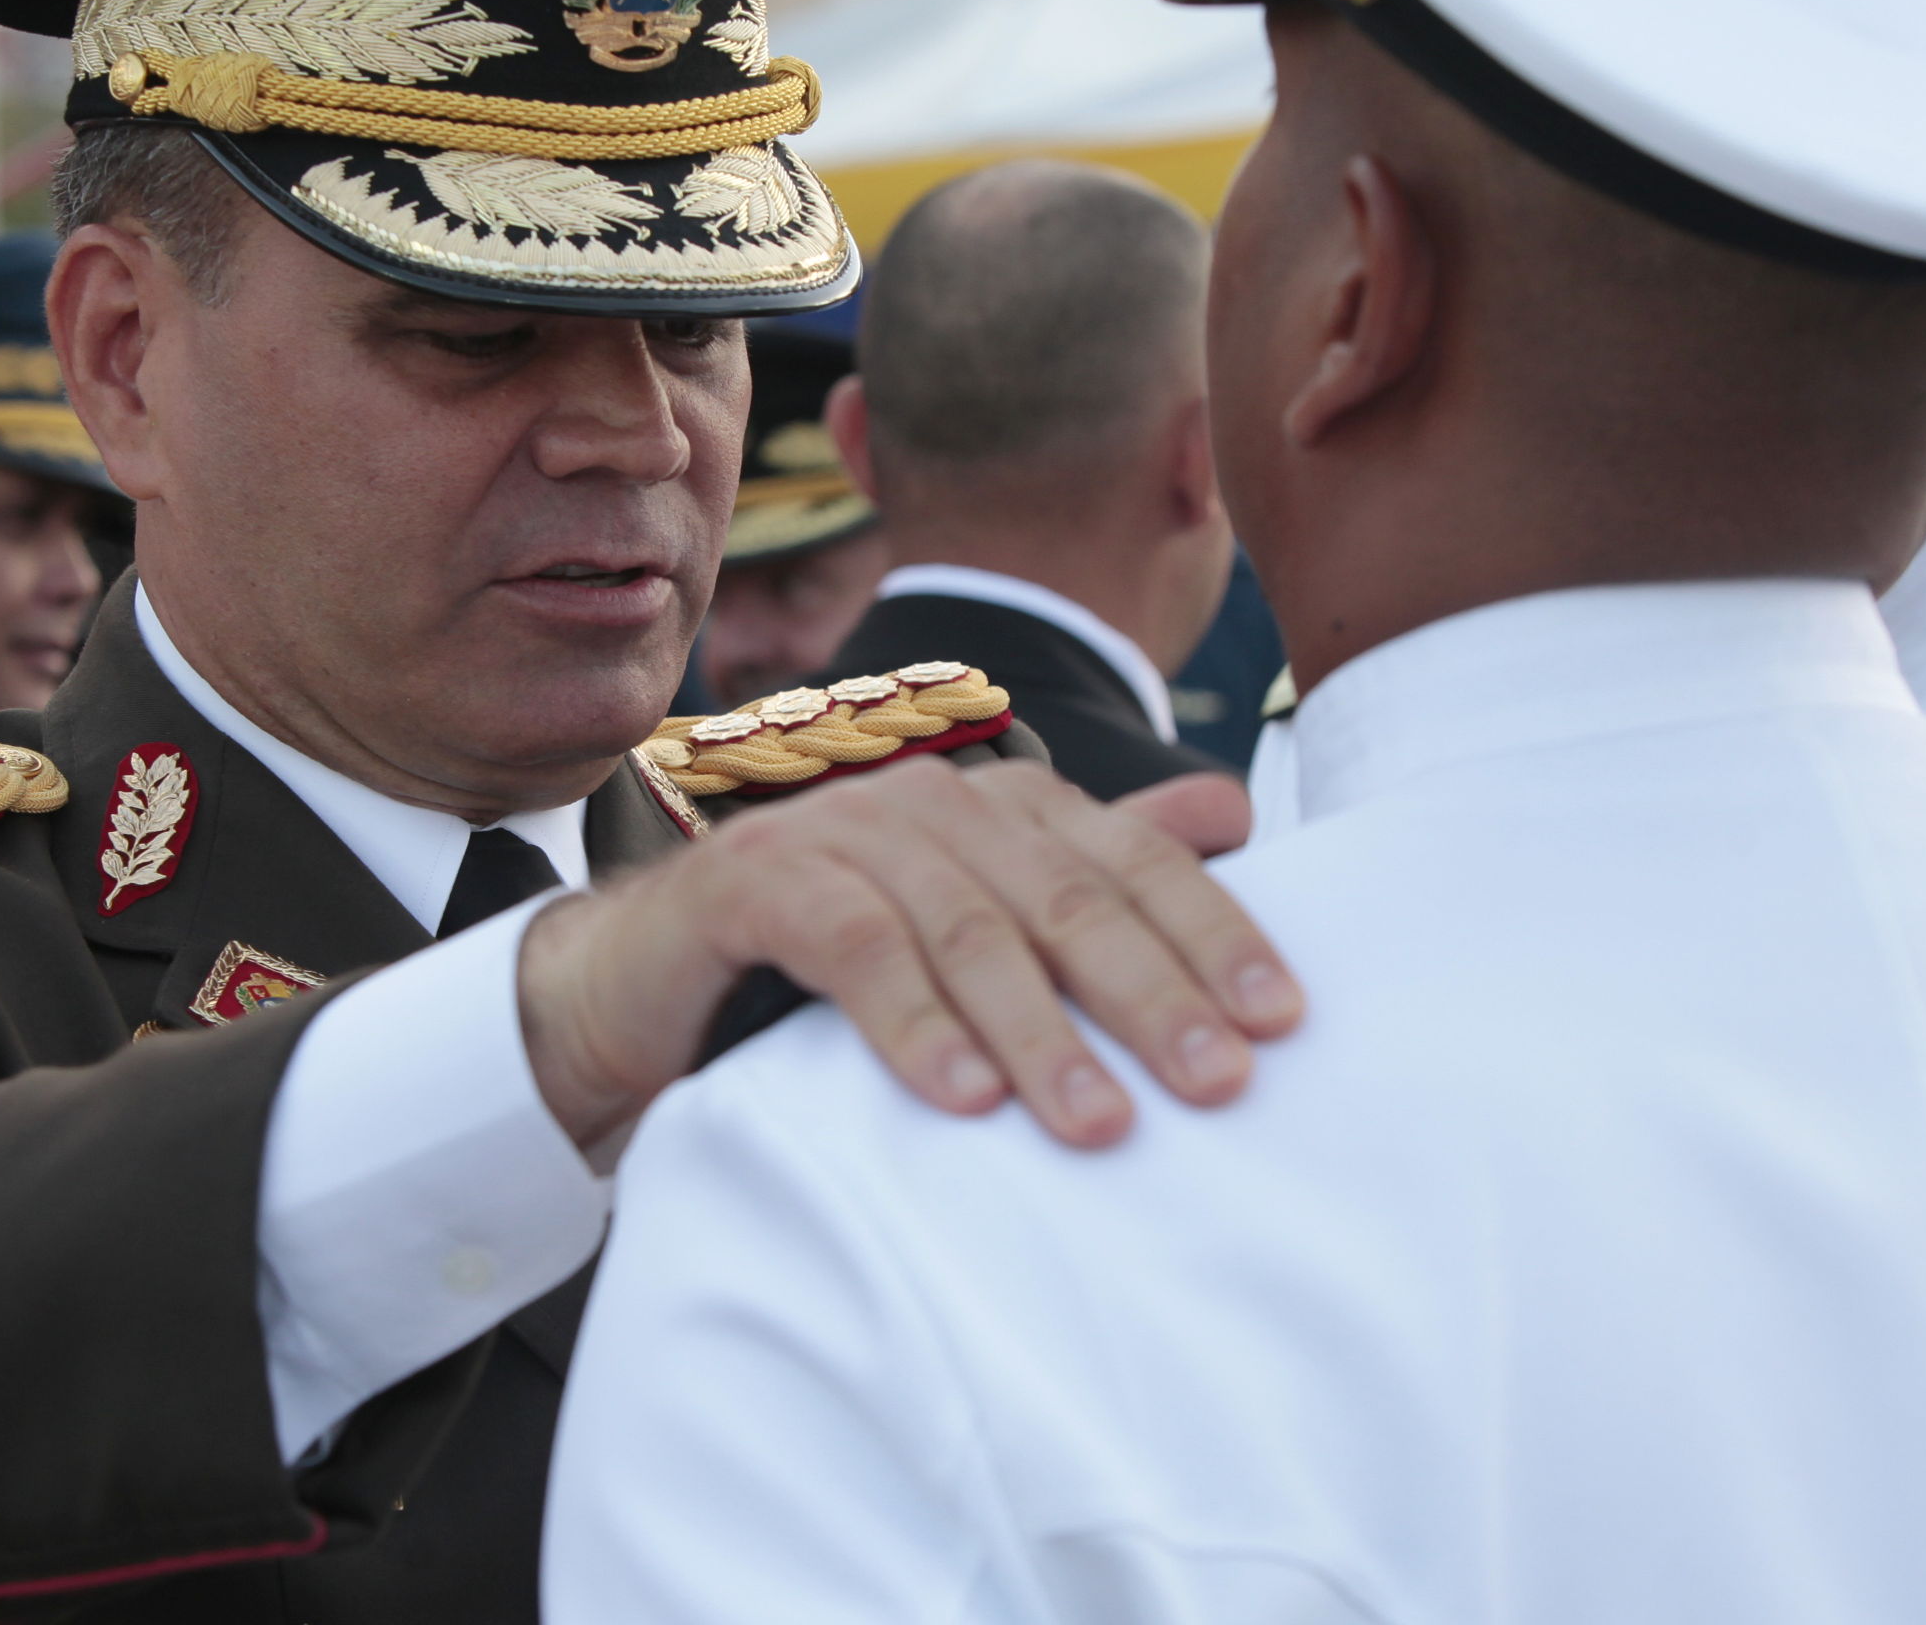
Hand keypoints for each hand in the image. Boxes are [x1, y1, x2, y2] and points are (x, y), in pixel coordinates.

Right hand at [515, 761, 1299, 1155]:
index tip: (1280, 1021)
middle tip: (1216, 1082)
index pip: (1128, 859)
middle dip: (1148, 992)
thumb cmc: (833, 963)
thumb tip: (1234, 812)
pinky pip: (852, 948)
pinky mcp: (754, 883)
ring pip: (965, 928)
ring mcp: (837, 831)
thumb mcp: (976, 922)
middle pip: (1062, 895)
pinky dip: (913, 1026)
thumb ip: (1093, 869)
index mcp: (999, 804)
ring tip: (1101, 1125)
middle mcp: (928, 800)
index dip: (1209, 932)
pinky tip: (965, 1100)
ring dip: (1040, 1033)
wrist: (646, 981)